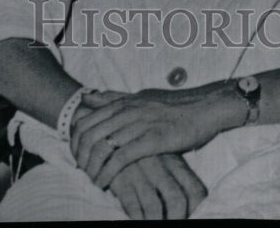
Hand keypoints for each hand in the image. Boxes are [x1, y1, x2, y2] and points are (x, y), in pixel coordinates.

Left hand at [71, 87, 229, 188]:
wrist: (204, 109)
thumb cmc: (174, 106)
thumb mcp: (141, 97)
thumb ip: (116, 98)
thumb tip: (91, 97)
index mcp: (124, 101)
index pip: (87, 119)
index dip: (75, 140)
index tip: (75, 155)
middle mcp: (128, 110)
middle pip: (90, 134)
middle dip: (80, 155)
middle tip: (81, 170)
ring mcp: (140, 124)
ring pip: (103, 146)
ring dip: (92, 167)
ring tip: (92, 179)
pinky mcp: (152, 139)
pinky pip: (121, 157)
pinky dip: (108, 172)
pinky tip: (104, 182)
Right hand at [106, 153, 206, 219]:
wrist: (113, 137)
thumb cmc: (145, 153)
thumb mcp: (166, 157)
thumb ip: (178, 178)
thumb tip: (192, 205)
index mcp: (176, 163)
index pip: (195, 190)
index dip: (197, 209)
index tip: (193, 218)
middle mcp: (160, 168)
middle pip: (177, 199)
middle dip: (177, 219)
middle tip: (174, 225)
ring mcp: (141, 173)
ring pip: (154, 206)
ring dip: (156, 221)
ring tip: (155, 225)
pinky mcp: (121, 178)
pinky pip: (131, 205)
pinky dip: (137, 218)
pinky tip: (138, 221)